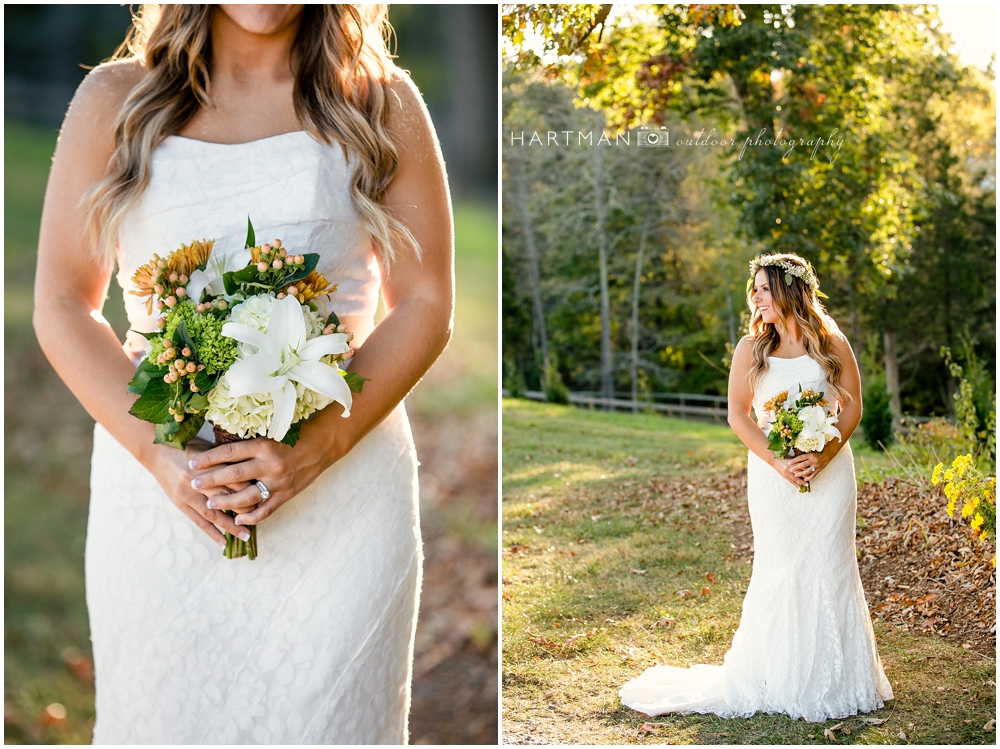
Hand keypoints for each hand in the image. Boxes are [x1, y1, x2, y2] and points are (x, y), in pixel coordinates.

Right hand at [145, 439, 252, 547]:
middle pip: (227, 498)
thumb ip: (228, 461)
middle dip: (245, 509)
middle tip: (260, 517)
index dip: (251, 489)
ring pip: (213, 514)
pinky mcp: (179, 503)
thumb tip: (253, 471)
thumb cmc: (188, 446)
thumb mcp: (210, 449)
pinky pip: (198, 521)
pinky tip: (222, 542)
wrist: (157, 451)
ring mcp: (187, 493)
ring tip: (245, 536)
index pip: (236, 480)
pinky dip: (211, 532)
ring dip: (230, 526)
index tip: (265, 496)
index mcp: (209, 464)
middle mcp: (199, 480)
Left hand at [187, 432, 333, 525]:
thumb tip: (221, 453)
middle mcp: (270, 464)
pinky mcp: (286, 495)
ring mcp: (279, 482)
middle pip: (234, 475)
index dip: (209, 459)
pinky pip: (265, 510)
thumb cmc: (294, 437)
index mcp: (264, 446)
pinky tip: (237, 519)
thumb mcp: (270, 436)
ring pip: (247, 497)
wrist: (321, 446)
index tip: (192, 463)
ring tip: (210, 503)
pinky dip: (250, 517)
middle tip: (193, 484)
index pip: (229, 453)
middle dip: (211, 481)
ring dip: (226, 501)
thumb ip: (249, 447)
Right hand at [770, 457, 809, 488]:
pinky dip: (795, 484)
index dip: (807, 470)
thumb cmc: (782, 457)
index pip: (802, 467)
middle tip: (811, 479)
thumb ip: (797, 461)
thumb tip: (804, 463)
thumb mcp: (791, 458)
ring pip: (796, 478)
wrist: (773, 459)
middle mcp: (790, 468)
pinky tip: (798, 487)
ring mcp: (787, 472)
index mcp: (793, 463)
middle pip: (800, 473)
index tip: (812, 472)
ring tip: (806, 484)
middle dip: (806, 476)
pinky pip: (790, 481)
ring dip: (801, 482)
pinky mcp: (784, 475)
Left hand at [787, 449, 834, 486]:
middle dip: (796, 467)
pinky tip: (804, 479)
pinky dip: (809, 477)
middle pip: (803, 465)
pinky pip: (813, 475)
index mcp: (810, 455)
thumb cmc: (818, 452)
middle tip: (790, 469)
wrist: (828, 454)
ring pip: (808, 471)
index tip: (789, 463)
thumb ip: (805, 454)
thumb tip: (795, 455)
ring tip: (796, 475)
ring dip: (801, 474)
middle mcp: (813, 460)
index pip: (800, 458)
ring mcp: (817, 465)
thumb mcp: (811, 451)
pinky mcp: (819, 469)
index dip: (794, 460)